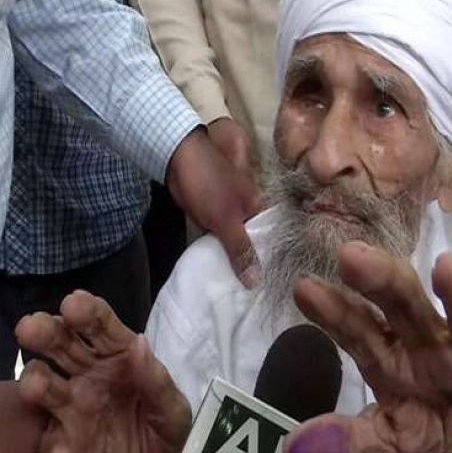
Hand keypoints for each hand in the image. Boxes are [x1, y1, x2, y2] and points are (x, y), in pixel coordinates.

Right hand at [15, 290, 191, 452]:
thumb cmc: (168, 430)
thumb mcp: (173, 408)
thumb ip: (157, 380)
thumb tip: (139, 343)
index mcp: (118, 355)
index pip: (101, 326)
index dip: (88, 312)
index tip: (75, 303)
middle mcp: (87, 373)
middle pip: (61, 344)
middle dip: (46, 331)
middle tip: (32, 327)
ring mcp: (69, 406)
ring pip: (42, 383)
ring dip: (34, 381)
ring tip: (35, 387)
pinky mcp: (62, 443)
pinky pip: (50, 440)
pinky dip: (54, 447)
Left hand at [166, 127, 262, 286]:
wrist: (178, 158)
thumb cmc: (208, 184)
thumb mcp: (226, 219)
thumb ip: (241, 248)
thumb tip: (256, 281)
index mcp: (260, 207)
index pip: (274, 238)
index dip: (273, 261)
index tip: (273, 285)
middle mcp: (250, 210)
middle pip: (256, 241)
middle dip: (254, 264)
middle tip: (256, 294)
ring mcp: (231, 212)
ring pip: (237, 240)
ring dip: (236, 259)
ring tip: (241, 290)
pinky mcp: (213, 216)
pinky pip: (222, 237)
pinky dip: (221, 250)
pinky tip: (223, 270)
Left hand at [283, 242, 451, 452]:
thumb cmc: (441, 412)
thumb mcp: (397, 432)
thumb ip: (353, 440)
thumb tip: (297, 452)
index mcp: (394, 353)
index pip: (358, 330)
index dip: (333, 312)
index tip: (304, 289)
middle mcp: (430, 337)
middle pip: (405, 304)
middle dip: (381, 281)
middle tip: (352, 256)